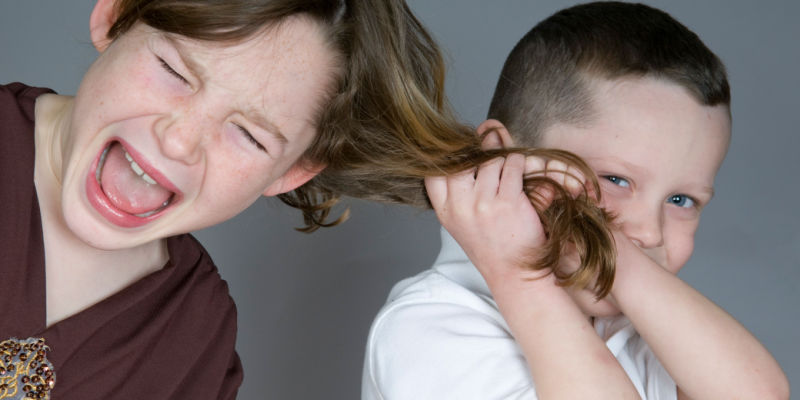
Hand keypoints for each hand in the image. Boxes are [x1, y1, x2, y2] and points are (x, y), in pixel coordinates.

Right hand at [425, 153, 584, 284]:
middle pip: (463, 160)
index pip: (432, 173)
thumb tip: (464, 150)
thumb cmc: (491, 245)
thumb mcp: (461, 223)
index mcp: (445, 212)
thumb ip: (457, 192)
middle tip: (489, 145)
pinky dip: (519, 162)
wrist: (515, 273)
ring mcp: (483, 204)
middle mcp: (460, 207)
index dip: (446, 157)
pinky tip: (520, 170)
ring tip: (508, 167)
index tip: (460, 152)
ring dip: (502, 158)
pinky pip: (513, 165)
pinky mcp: (509, 202)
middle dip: (478, 149)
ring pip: (490, 160)